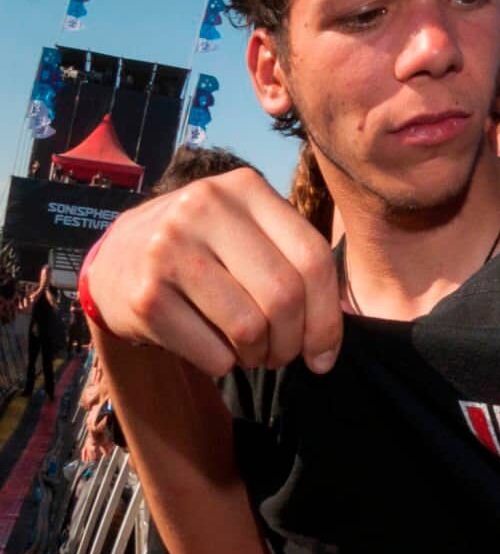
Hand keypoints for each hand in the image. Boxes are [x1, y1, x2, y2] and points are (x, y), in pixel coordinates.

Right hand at [85, 167, 340, 376]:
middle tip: (282, 355)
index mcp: (245, 188)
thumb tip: (329, 344)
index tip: (324, 353)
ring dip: (260, 355)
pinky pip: (213, 353)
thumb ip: (297, 264)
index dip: (328, 316)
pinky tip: (216, 350)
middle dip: (293, 341)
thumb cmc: (205, 251)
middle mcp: (204, 208)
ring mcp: (168, 249)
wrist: (116, 259)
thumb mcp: (250, 231)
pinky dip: (225, 364)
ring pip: (250, 328)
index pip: (313, 257)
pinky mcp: (144, 295)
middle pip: (284, 295)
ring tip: (252, 352)